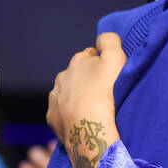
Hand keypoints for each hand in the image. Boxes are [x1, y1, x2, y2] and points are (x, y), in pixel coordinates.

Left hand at [47, 32, 125, 167]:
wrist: (90, 128)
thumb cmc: (106, 92)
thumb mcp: (115, 58)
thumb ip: (110, 41)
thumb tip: (102, 38)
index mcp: (78, 61)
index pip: (91, 56)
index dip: (102, 64)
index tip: (112, 76)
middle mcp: (62, 77)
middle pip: (78, 75)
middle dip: (88, 81)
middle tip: (104, 94)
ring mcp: (55, 98)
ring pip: (68, 94)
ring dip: (78, 98)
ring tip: (94, 110)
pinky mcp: (52, 117)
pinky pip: (62, 113)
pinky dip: (70, 115)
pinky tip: (83, 121)